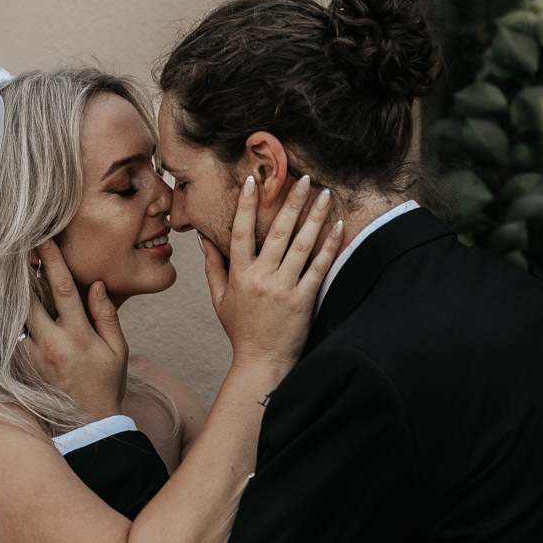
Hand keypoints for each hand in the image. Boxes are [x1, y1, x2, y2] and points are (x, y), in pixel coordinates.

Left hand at [22, 240, 128, 423]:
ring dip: (13, 293)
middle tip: (15, 249)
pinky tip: (6, 305)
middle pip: (29, 297)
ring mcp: (35, 356)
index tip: (43, 240)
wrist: (88, 424)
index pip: (63, 288)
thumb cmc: (106, 384)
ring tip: (7, 272)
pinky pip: (14, 336)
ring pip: (18, 315)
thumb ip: (106, 315)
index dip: (52, 261)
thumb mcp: (118, 350)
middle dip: (22, 272)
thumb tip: (96, 285)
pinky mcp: (24, 366)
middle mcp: (53, 343)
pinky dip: (11, 319)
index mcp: (79, 335)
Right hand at [202, 176, 342, 380]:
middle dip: (291, 202)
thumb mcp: (220, 300)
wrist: (262, 363)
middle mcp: (261, 278)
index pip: (241, 232)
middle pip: (277, 232)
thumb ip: (214, 267)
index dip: (246, 205)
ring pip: (301, 245)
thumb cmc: (241, 331)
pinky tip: (338, 227)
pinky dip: (329, 246)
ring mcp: (283, 289)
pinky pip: (318, 267)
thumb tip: (204, 239)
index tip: (253, 181)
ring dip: (315, 217)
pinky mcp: (303, 300)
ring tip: (326, 195)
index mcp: (240, 275)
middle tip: (304, 179)